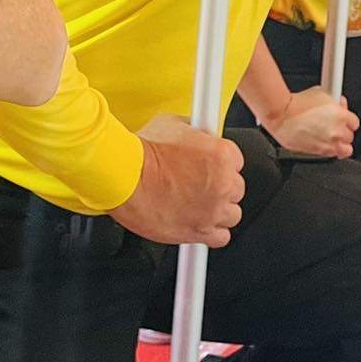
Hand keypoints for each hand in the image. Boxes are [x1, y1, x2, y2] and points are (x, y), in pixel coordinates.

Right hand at [110, 118, 245, 246]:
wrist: (124, 177)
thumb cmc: (142, 153)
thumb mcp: (172, 124)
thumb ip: (193, 132)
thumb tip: (197, 132)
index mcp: (221, 155)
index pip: (236, 160)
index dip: (219, 161)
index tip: (209, 163)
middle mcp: (222, 184)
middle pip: (236, 188)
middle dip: (219, 184)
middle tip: (200, 181)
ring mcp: (212, 210)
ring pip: (232, 214)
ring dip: (218, 208)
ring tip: (199, 202)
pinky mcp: (199, 232)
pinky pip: (221, 237)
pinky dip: (212, 231)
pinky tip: (198, 220)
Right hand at [265, 85, 357, 157]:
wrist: (280, 115)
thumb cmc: (296, 103)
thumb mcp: (319, 93)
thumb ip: (334, 100)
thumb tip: (339, 102)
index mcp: (341, 116)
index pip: (355, 122)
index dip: (347, 119)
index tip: (343, 118)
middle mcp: (337, 132)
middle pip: (350, 137)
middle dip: (343, 131)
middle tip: (334, 126)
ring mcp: (329, 144)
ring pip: (345, 150)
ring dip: (340, 144)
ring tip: (332, 138)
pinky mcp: (319, 153)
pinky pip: (331, 155)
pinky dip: (329, 150)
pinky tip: (322, 142)